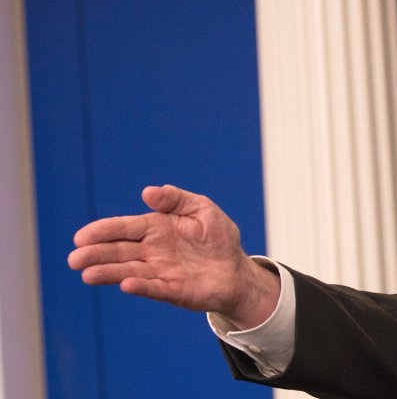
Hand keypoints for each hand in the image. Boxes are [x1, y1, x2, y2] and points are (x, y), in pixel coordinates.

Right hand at [68, 184, 279, 329]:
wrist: (237, 269)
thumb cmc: (217, 237)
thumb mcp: (201, 209)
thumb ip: (176, 199)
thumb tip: (148, 191)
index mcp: (156, 228)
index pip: (124, 228)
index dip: (103, 231)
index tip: (81, 236)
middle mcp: (152, 251)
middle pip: (119, 251)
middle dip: (96, 254)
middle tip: (75, 258)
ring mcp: (160, 272)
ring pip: (129, 271)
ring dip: (109, 272)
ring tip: (88, 274)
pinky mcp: (173, 290)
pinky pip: (155, 288)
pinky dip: (141, 287)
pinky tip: (126, 285)